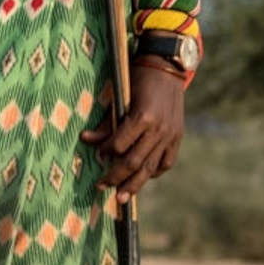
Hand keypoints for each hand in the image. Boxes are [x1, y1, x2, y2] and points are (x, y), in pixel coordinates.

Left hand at [86, 61, 186, 194]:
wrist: (166, 67)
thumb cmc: (136, 79)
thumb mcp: (118, 97)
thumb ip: (105, 122)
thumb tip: (85, 141)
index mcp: (142, 117)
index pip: (119, 146)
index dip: (105, 153)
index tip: (97, 157)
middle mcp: (159, 129)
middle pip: (134, 162)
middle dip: (116, 178)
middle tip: (101, 187)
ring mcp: (171, 135)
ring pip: (151, 168)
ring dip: (134, 184)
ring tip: (122, 197)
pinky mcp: (178, 137)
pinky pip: (166, 162)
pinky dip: (154, 172)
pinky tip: (143, 177)